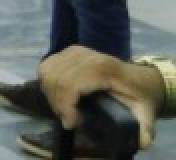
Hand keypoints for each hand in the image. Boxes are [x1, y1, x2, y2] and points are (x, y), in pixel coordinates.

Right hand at [39, 46, 160, 149]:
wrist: (139, 77)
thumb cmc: (139, 96)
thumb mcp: (146, 112)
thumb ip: (144, 128)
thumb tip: (141, 141)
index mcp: (103, 68)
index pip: (70, 84)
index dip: (65, 106)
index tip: (71, 124)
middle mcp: (85, 55)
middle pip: (56, 78)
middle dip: (57, 103)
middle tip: (68, 120)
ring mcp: (74, 51)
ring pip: (48, 72)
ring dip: (51, 94)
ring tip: (64, 110)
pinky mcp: (68, 52)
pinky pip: (47, 67)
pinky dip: (48, 84)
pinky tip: (60, 96)